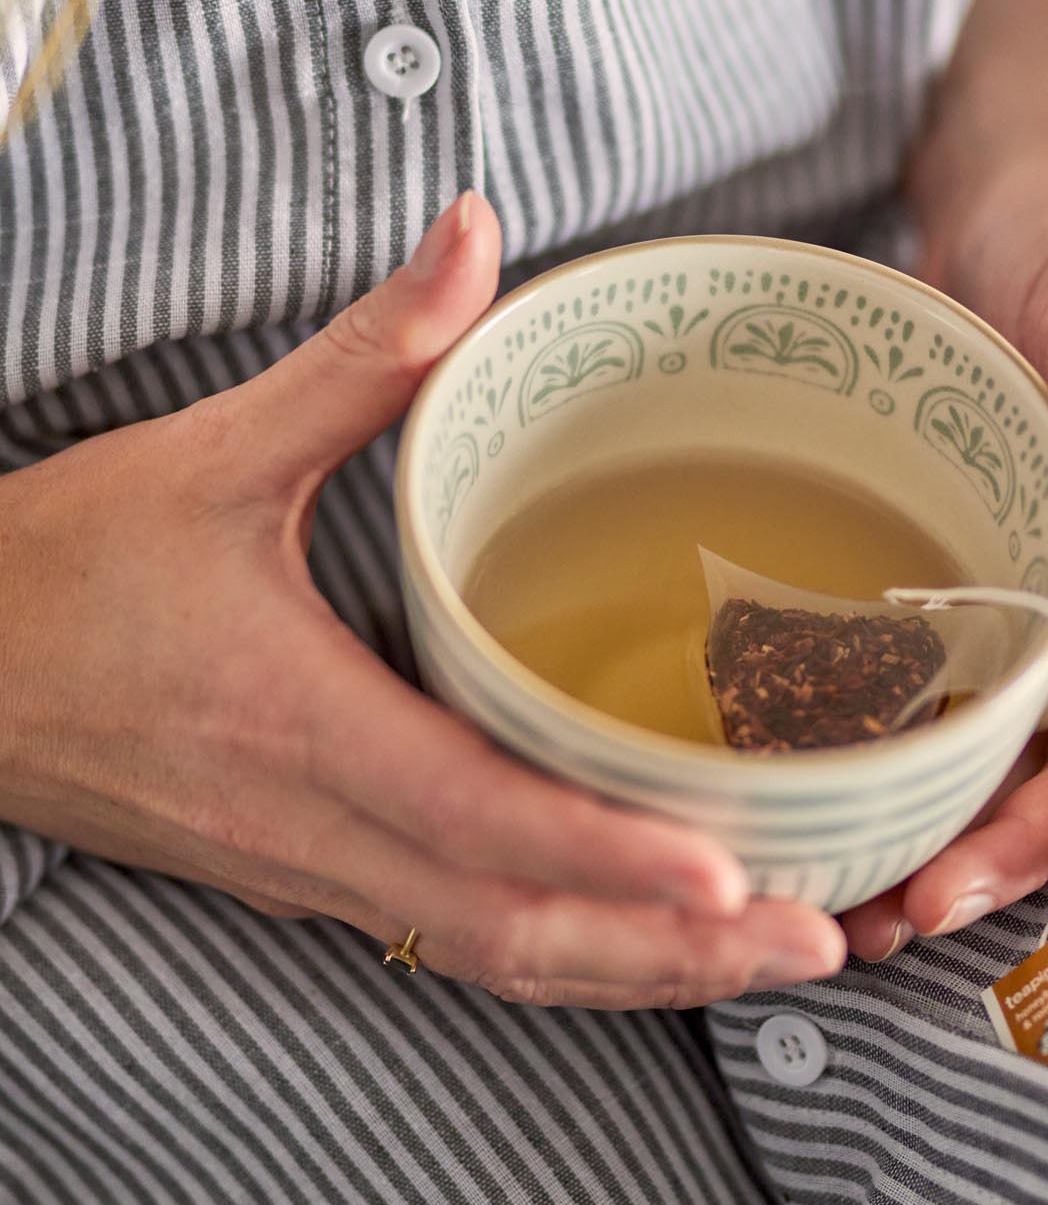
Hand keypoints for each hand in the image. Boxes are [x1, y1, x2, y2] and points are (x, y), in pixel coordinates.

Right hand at [0, 193, 844, 1006]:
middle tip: (816, 937)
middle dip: (668, 950)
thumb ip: (363, 352)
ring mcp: (308, 869)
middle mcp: (312, 826)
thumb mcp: (216, 447)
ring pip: (490, 957)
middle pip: (511, 927)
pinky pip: (452, 941)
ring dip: (631, 972)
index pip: (473, 812)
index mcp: (294, 718)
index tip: (732, 869)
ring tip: (759, 958)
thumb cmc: (67, 568)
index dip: (605, 852)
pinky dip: (561, 954)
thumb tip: (473, 232)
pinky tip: (636, 940)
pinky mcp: (303, 873)